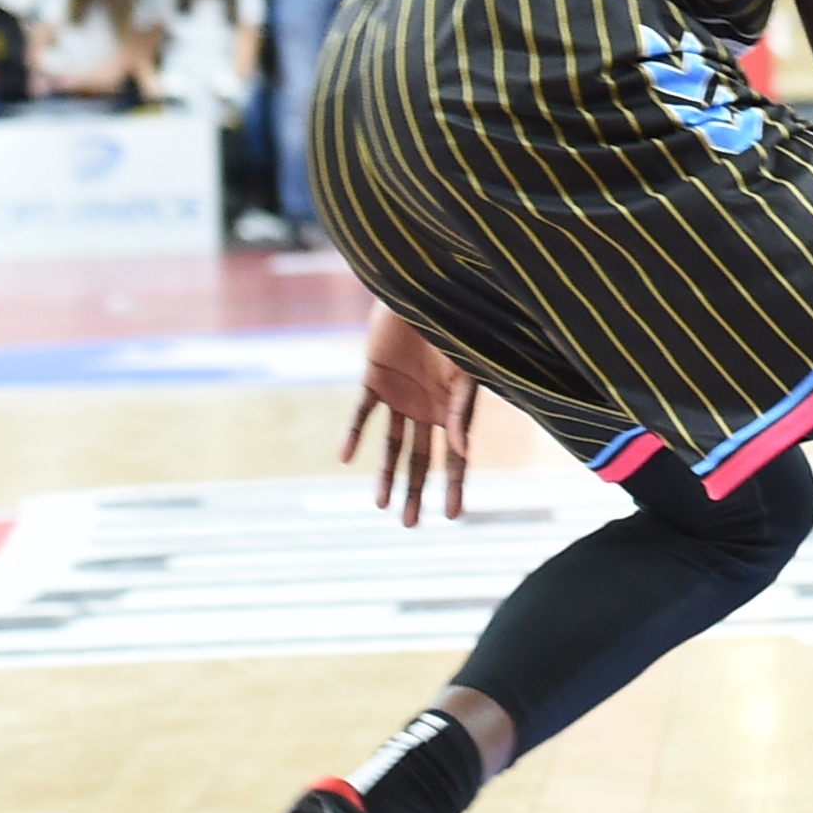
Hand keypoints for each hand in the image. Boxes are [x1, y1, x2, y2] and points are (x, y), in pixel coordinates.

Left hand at [341, 306, 480, 527]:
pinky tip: (346, 458)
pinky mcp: (375, 380)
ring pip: (393, 445)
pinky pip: (362, 413)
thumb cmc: (457, 325)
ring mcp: (401, 396)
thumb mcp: (466, 369)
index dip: (455, 485)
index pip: (457, 456)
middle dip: (417, 491)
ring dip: (387, 474)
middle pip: (421, 459)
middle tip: (411, 524)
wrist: (423, 289)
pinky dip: (355, 434)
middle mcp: (428, 408)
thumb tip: (460, 448)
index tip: (454, 516)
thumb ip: (462, 408)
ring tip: (382, 505)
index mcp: (455, 408)